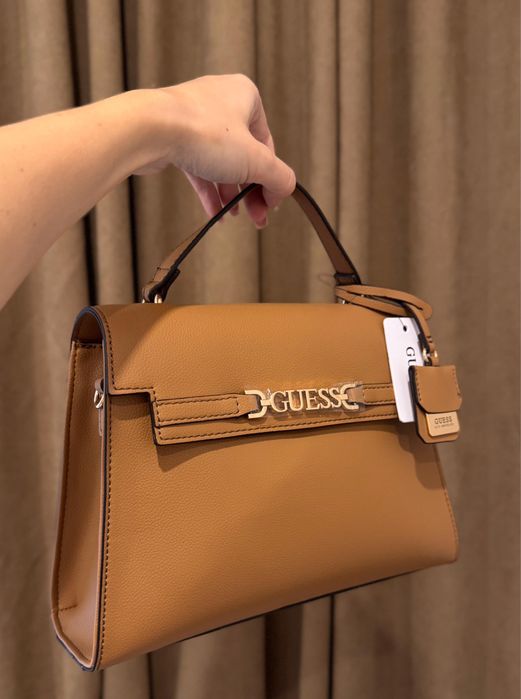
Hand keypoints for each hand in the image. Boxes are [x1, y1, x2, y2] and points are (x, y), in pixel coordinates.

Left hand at [133, 75, 295, 227]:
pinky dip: (208, 191)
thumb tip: (286, 189)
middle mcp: (221, 102)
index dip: (271, 178)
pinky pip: (198, 167)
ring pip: (221, 163)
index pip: (267, 145)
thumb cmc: (204, 134)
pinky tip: (215, 214)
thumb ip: (279, 177)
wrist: (149, 130)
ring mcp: (195, 119)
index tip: (269, 205)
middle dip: (251, 190)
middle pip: (245, 155)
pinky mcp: (174, 137)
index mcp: (245, 96)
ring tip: (234, 216)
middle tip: (256, 218)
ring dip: (230, 193)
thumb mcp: (255, 161)